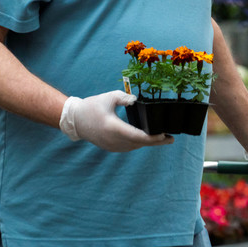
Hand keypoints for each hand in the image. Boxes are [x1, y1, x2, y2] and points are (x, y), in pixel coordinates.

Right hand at [59, 91, 173, 151]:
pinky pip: (130, 147)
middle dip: (156, 141)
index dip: (153, 137)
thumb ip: (124, 97)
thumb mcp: (108, 97)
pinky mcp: (112, 148)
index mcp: (114, 128)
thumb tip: (137, 99)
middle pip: (140, 143)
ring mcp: (113, 146)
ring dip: (148, 143)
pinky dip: (139, 143)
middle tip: (171, 139)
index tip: (165, 135)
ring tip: (163, 139)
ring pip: (136, 146)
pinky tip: (148, 139)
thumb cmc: (92, 107)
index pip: (138, 136)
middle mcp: (115, 141)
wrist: (76, 121)